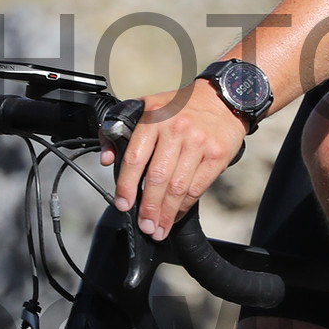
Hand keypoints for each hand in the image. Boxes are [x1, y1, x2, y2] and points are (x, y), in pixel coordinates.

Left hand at [102, 79, 245, 240]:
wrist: (221, 99)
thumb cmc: (180, 108)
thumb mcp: (146, 107)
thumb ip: (119, 130)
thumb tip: (108, 160)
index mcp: (153, 118)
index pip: (135, 158)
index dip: (127, 186)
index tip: (123, 204)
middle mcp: (176, 130)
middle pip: (158, 177)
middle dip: (149, 207)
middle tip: (144, 226)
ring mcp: (198, 143)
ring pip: (178, 187)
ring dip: (166, 214)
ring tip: (158, 229)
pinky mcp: (216, 156)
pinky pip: (197, 188)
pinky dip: (184, 207)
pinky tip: (175, 216)